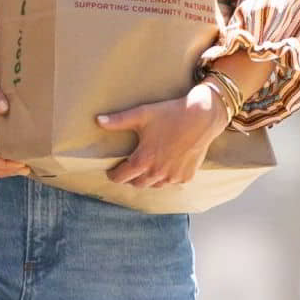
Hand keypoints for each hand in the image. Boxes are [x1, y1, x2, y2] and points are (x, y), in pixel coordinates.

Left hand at [97, 83, 228, 188]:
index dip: (114, 174)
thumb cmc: (170, 114)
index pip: (121, 177)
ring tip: (147, 168)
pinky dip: (168, 177)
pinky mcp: (186, 177)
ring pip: (155, 185)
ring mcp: (173, 177)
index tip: (112, 172)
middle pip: (137, 184)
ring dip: (149, 179)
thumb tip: (97, 121)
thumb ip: (118, 121)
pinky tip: (167, 166)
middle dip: (131, 178)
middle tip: (129, 170)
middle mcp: (158, 173)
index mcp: (143, 160)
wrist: (202, 116)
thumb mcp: (142, 114)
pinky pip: (172, 182)